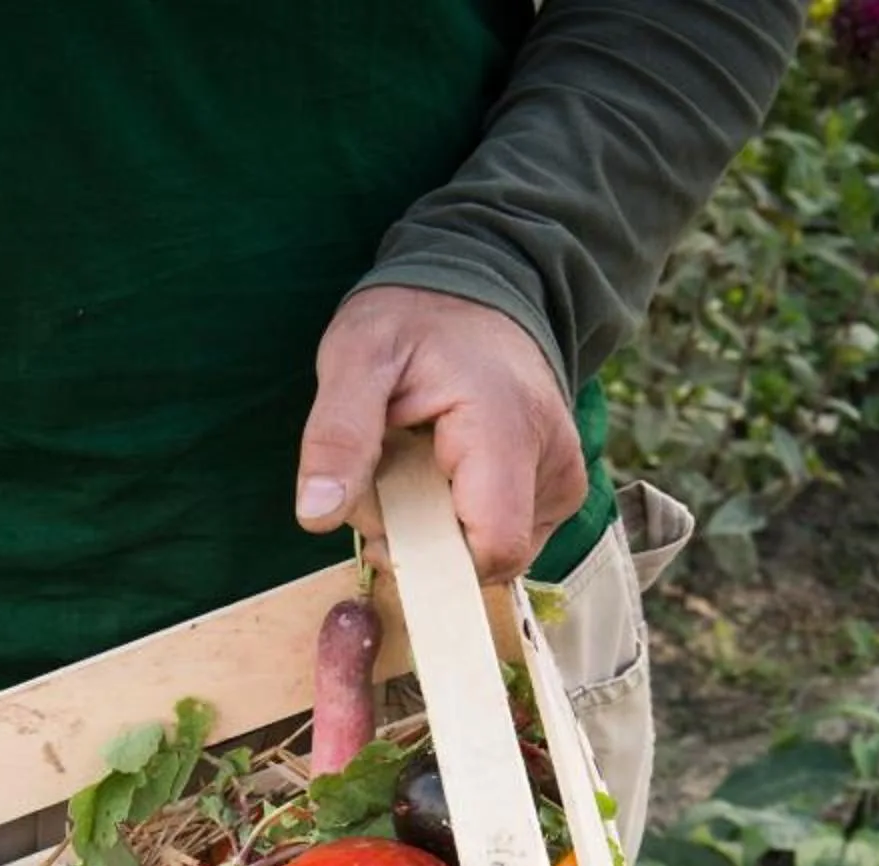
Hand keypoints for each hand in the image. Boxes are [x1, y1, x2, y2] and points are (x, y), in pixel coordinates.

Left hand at [294, 284, 588, 582]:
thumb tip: (316, 517)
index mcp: (506, 428)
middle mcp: (553, 458)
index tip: (382, 527)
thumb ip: (337, 436)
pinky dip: (463, 519)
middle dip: (425, 542)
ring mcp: (563, 476)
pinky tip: (444, 472)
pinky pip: (507, 533)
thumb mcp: (355, 358)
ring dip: (440, 529)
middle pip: (486, 557)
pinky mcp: (560, 486)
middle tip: (390, 478)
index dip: (431, 564)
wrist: (475, 287)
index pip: (492, 549)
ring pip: (493, 550)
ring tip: (417, 464)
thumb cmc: (414, 320)